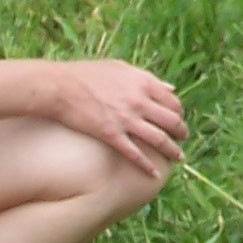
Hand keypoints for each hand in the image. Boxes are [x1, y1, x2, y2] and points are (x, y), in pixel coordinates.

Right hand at [48, 59, 186, 176]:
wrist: (60, 87)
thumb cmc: (87, 74)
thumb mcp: (121, 67)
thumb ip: (147, 78)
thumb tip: (170, 88)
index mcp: (143, 83)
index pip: (172, 102)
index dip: (179, 113)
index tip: (178, 120)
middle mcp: (139, 101)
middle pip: (171, 121)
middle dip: (181, 133)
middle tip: (183, 140)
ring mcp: (126, 119)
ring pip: (158, 139)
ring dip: (172, 150)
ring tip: (178, 158)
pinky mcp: (110, 135)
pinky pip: (134, 154)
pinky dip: (146, 165)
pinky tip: (153, 174)